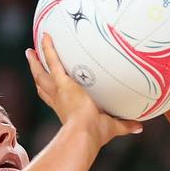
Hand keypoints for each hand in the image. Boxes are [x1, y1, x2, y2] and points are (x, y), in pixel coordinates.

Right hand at [26, 34, 141, 147]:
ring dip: (35, 62)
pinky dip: (49, 49)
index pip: (54, 100)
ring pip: (42, 74)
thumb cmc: (95, 135)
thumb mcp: (111, 127)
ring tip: (30, 52)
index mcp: (66, 111)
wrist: (84, 133)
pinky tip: (47, 36)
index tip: (46, 86)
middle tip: (32, 61)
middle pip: (43, 85)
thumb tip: (140, 128)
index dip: (49, 93)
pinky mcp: (62, 83)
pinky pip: (53, 62)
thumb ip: (125, 125)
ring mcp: (58, 91)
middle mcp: (58, 101)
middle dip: (37, 73)